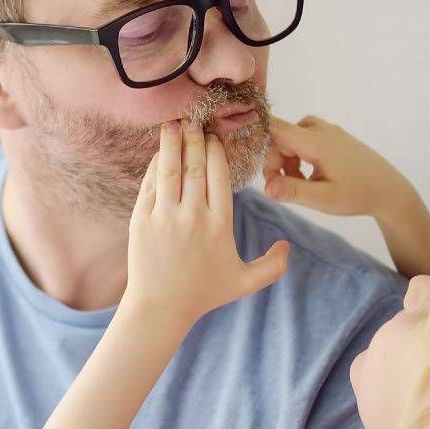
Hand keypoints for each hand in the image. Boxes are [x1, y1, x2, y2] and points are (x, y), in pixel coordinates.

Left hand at [125, 120, 289, 330]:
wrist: (160, 308)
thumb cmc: (203, 294)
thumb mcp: (244, 282)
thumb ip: (272, 266)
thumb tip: (288, 246)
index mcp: (219, 224)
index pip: (219, 176)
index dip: (216, 151)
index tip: (214, 137)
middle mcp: (193, 216)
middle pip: (195, 166)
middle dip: (195, 139)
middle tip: (195, 120)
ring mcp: (165, 216)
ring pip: (170, 169)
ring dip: (172, 142)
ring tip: (173, 124)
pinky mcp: (142, 220)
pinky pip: (150, 184)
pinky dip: (155, 165)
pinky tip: (159, 152)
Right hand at [265, 115, 429, 278]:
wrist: (390, 190)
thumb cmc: (358, 195)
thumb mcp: (324, 199)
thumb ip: (294, 192)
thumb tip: (266, 188)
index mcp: (316, 142)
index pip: (275, 128)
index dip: (257, 138)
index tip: (253, 160)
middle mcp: (320, 130)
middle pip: (281, 136)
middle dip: (275, 160)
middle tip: (283, 187)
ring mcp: (329, 131)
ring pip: (292, 137)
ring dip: (287, 159)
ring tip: (300, 183)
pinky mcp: (334, 137)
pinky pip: (305, 138)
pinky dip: (300, 156)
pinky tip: (310, 175)